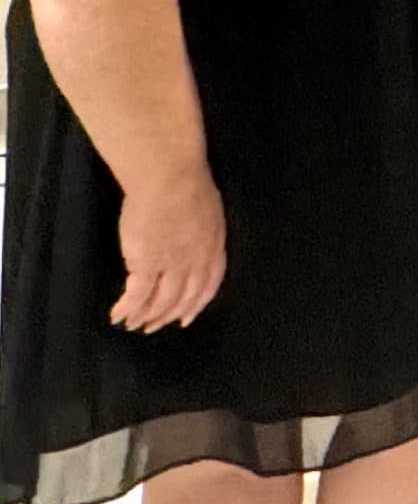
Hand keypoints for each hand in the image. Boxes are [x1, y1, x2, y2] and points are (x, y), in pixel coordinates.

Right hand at [113, 171, 226, 332]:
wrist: (170, 177)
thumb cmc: (187, 183)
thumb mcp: (209, 211)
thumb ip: (203, 231)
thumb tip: (192, 238)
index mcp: (213, 247)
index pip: (208, 285)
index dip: (196, 305)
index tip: (187, 318)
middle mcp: (196, 261)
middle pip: (184, 298)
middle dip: (168, 316)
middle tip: (154, 326)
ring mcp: (172, 265)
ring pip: (161, 301)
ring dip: (146, 316)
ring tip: (133, 324)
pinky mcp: (146, 263)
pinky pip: (137, 295)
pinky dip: (128, 308)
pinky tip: (119, 315)